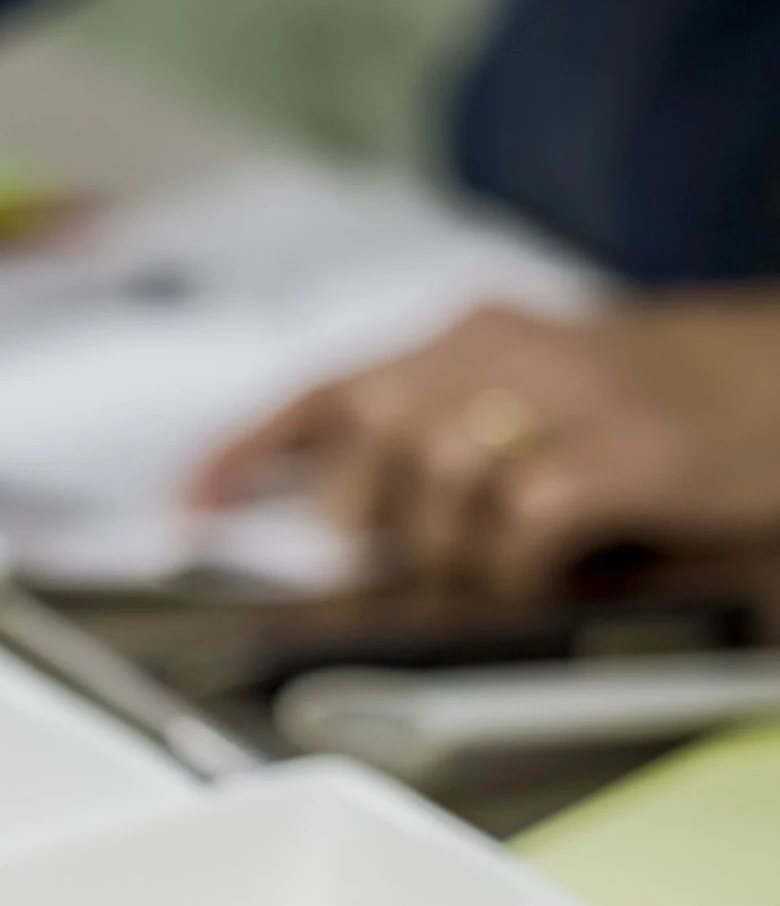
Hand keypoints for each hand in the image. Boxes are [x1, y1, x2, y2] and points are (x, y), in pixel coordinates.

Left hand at [190, 299, 779, 598]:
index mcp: (459, 337)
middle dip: (369, 516)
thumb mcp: (513, 400)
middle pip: (371, 436)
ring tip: (491, 562)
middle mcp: (500, 349)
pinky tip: (540, 568)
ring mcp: (567, 395)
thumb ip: (413, 440)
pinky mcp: (624, 450)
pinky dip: (514, 565)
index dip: (240, 453)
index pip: (320, 390)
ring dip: (449, 548)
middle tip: (409, 553)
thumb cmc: (634, 404)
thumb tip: (307, 510)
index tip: (184, 511)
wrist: (779, 379)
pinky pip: (522, 520)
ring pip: (440, 480)